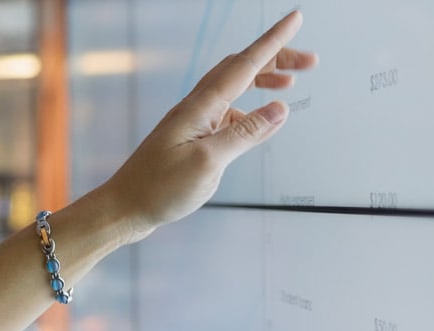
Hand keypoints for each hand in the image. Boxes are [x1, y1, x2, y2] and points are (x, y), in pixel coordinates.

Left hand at [97, 10, 317, 239]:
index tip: (295, 18)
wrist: (125, 208)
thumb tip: (279, 109)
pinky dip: (248, 107)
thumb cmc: (159, 189)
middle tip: (309, 61)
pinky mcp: (190, 138)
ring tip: (291, 83)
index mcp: (200, 107)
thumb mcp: (209, 162)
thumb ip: (246, 133)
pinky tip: (260, 119)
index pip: (245, 64)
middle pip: (240, 69)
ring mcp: (192, 122)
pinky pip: (225, 112)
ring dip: (263, 80)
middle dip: (275, 58)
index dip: (273, 41)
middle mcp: (195, 108)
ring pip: (233, 88)